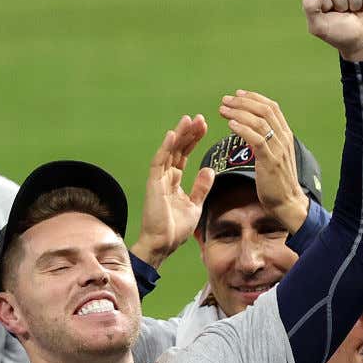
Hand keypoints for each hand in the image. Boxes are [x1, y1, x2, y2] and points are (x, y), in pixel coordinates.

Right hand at [129, 114, 213, 264]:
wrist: (163, 244)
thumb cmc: (176, 229)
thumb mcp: (195, 205)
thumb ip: (201, 187)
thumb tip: (209, 169)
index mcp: (173, 181)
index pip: (184, 155)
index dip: (193, 140)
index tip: (204, 126)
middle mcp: (165, 177)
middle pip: (177, 149)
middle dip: (188, 133)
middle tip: (200, 118)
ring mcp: (158, 179)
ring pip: (169, 151)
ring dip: (179, 135)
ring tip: (189, 120)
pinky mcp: (153, 184)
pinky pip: (159, 161)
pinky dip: (166, 148)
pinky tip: (173, 134)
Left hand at [219, 91, 309, 232]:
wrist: (287, 202)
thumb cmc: (277, 182)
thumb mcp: (274, 156)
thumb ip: (267, 141)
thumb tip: (252, 129)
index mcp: (285, 134)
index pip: (271, 107)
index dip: (254, 97)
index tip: (237, 94)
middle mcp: (283, 138)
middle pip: (264, 110)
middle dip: (243, 102)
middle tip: (225, 100)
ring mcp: (278, 149)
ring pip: (259, 122)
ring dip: (239, 113)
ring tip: (223, 110)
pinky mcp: (270, 161)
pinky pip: (257, 139)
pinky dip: (243, 129)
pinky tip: (230, 125)